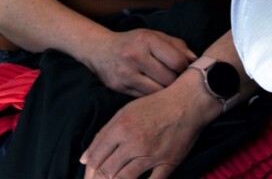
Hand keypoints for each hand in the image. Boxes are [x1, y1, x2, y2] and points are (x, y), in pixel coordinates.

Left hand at [80, 77, 212, 178]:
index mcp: (121, 127)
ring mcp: (152, 154)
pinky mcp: (168, 163)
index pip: (96, 158)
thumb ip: (103, 134)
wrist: (188, 101)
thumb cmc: (155, 105)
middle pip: (107, 172)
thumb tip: (84, 159)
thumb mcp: (125, 112)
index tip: (90, 175)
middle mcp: (134, 142)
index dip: (89, 170)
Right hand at [84, 29, 197, 97]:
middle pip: (168, 79)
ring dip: (166, 92)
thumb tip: (195, 61)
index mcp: (147, 40)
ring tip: (168, 88)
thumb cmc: (134, 42)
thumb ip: (177, 46)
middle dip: (177, 82)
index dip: (185, 68)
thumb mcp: (155, 36)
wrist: (100, 50)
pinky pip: (144, 98)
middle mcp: (135, 56)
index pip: (176, 61)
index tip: (185, 70)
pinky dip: (153, 97)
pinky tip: (155, 92)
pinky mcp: (119, 87)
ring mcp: (126, 73)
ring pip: (157, 92)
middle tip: (179, 82)